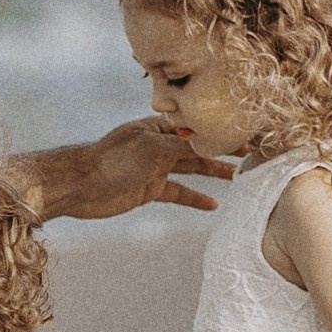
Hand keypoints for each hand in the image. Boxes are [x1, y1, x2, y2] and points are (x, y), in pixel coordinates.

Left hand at [27, 116, 233, 220]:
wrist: (79, 186)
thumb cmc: (112, 160)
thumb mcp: (153, 149)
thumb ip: (184, 147)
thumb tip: (214, 140)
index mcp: (159, 128)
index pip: (197, 127)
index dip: (221, 130)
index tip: (246, 133)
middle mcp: (159, 144)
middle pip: (198, 147)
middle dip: (223, 150)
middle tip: (252, 154)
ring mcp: (154, 167)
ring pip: (191, 169)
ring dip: (214, 173)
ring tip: (240, 178)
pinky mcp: (148, 188)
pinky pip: (178, 192)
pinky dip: (195, 198)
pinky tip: (213, 204)